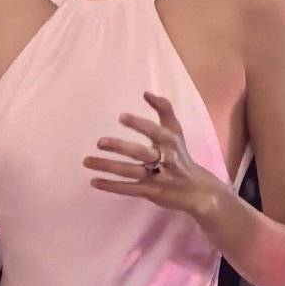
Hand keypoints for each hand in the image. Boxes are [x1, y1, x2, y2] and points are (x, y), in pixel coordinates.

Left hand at [83, 91, 222, 217]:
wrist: (197, 190)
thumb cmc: (181, 154)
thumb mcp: (176, 131)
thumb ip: (164, 109)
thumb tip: (146, 92)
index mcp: (169, 142)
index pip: (154, 132)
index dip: (139, 124)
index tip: (121, 117)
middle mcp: (164, 159)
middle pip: (140, 153)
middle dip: (120, 148)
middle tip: (99, 142)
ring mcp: (157, 178)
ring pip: (130, 171)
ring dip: (108, 167)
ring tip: (87, 161)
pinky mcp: (151, 192)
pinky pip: (129, 189)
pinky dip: (111, 186)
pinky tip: (94, 181)